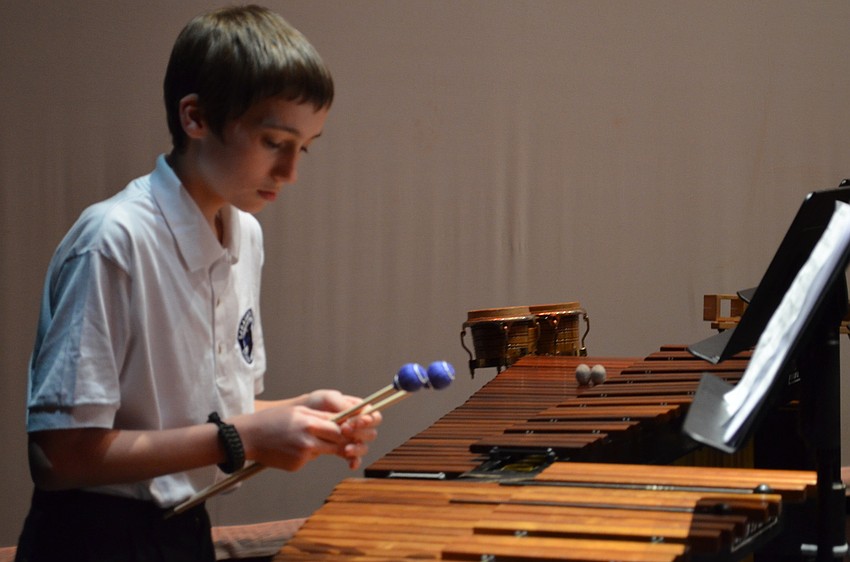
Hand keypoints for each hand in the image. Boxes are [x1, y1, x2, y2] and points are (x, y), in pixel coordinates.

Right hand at [237, 390, 381, 470]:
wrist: (248, 438)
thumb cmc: (273, 421)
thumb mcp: (298, 412)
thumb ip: (320, 417)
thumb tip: (341, 420)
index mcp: (309, 425)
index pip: (339, 430)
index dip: (347, 430)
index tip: (349, 428)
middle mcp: (308, 442)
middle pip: (337, 444)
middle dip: (342, 441)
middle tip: (344, 437)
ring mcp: (302, 456)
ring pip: (324, 452)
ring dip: (323, 447)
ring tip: (305, 437)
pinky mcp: (296, 466)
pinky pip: (309, 459)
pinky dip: (306, 454)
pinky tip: (291, 447)